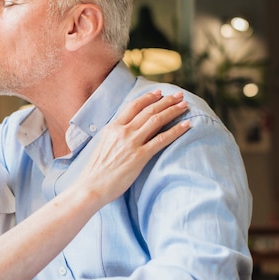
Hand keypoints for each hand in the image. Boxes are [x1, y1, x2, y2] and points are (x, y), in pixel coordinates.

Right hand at [74, 90, 189, 208]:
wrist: (91, 186)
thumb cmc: (96, 171)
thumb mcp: (102, 146)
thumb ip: (115, 136)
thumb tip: (124, 133)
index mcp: (112, 128)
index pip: (133, 106)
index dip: (148, 97)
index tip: (159, 93)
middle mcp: (122, 131)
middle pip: (148, 110)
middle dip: (166, 100)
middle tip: (179, 95)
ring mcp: (131, 143)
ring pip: (156, 120)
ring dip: (173, 110)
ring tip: (185, 105)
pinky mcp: (140, 156)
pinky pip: (162, 139)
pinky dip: (176, 130)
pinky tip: (187, 125)